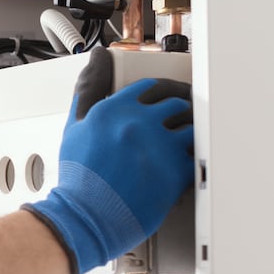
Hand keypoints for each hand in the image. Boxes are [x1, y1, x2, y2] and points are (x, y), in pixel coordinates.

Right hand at [23, 47, 194, 273]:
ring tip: (190, 140)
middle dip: (183, 109)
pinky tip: (190, 164)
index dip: (162, 92)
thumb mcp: (75, 126)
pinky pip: (197, 155)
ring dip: (192, 132)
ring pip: (192, 125)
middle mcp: (138, 121)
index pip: (149, 87)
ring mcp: (159, 144)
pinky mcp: (175, 169)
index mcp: (113, 108)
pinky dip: (196, 159)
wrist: (86, 215)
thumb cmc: (79, 177)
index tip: (166, 99)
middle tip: (185, 117)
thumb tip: (98, 58)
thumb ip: (89, 88)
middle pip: (176, 102)